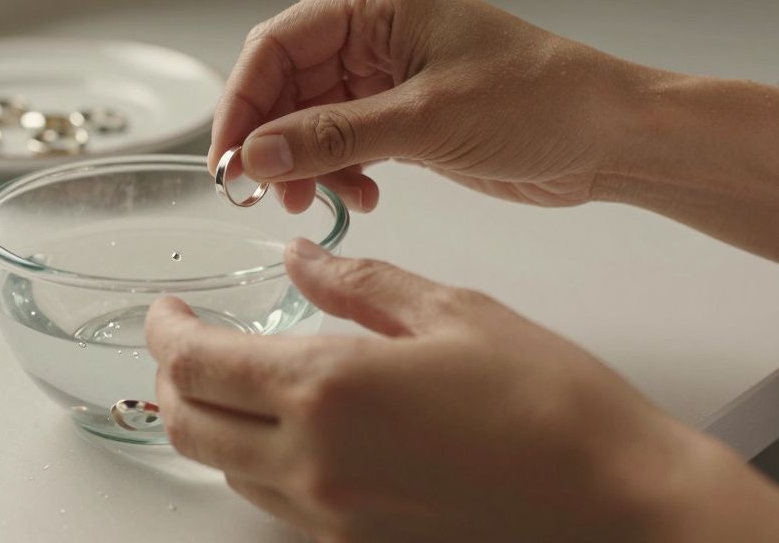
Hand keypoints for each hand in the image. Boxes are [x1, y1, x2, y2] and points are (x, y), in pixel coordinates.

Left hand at [145, 240, 778, 541]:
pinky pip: (273, 502)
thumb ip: (357, 284)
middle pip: (188, 426)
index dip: (162, 331)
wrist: (615, 500)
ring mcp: (332, 516)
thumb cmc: (549, 403)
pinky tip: (295, 425)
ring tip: (238, 377)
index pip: (194, 365)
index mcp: (328, 390)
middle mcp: (314, 464)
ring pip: (224, 470)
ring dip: (211, 421)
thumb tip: (299, 262)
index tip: (166, 309)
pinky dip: (258, 460)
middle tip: (187, 339)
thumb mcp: (450, 311)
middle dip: (171, 378)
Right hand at [210, 0, 636, 211]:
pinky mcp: (404, 114)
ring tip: (317, 201)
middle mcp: (376, 32)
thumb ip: (333, 137)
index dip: (244, 103)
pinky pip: (344, 141)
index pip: (278, 45)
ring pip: (312, 118)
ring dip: (306, 162)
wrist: (609, 137)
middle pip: (288, 84)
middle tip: (266, 192)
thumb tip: (256, 155)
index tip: (229, 159)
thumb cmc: (539, 102)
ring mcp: (389, 75)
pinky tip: (359, 197)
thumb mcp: (425, 121)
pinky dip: (338, 171)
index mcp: (378, 5)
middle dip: (273, 140)